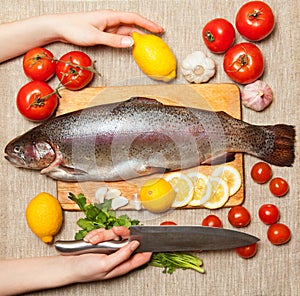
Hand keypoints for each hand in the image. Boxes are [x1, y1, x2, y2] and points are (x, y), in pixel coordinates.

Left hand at [0, 10, 163, 61]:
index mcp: (110, 16)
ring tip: (148, 43)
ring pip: (126, 30)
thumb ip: (113, 40)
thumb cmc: (74, 28)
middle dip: (146, 29)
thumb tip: (131, 42)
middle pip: (132, 24)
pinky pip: (119, 36)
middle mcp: (110, 20)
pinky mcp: (103, 33)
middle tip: (158, 36)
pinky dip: (127, 40)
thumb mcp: (95, 36)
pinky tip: (131, 45)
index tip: (158, 29)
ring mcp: (107, 27)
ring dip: (137, 36)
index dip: (147, 24)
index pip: (134, 18)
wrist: (59, 27)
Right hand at [74, 226, 151, 280]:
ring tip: (93, 242)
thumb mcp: (106, 265)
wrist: (67, 265)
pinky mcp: (102, 242)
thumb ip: (123, 255)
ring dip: (102, 235)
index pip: (141, 257)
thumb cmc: (85, 270)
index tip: (151, 237)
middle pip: (127, 238)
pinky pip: (103, 232)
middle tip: (114, 230)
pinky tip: (90, 240)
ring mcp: (110, 248)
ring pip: (113, 233)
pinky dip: (96, 234)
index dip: (147, 248)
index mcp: (122, 265)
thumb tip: (136, 245)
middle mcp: (118, 256)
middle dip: (119, 232)